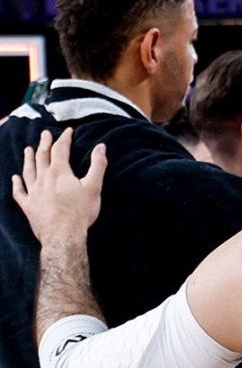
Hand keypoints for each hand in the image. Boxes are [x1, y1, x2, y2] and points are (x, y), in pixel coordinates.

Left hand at [12, 128, 106, 244]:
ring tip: (28, 150)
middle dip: (44, 144)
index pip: (60, 150)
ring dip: (28, 159)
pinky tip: (15, 178)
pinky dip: (16, 184)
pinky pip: (19, 192)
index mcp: (59, 172)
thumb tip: (101, 147)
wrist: (63, 235)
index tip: (68, 131)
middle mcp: (43, 179)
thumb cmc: (80, 212)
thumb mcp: (94, 187)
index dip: (64, 139)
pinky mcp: (28, 206)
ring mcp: (33, 192)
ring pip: (28, 171)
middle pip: (42, 157)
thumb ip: (98, 165)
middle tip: (45, 134)